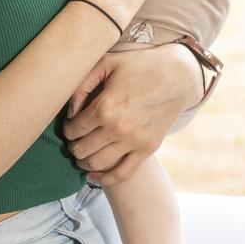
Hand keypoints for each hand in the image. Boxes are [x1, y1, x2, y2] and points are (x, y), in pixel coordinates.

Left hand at [61, 44, 203, 184]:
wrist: (177, 76)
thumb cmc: (139, 66)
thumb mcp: (107, 63)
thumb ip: (82, 85)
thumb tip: (70, 112)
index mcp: (105, 107)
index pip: (73, 129)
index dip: (67, 129)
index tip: (70, 125)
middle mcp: (118, 128)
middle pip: (81, 149)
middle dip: (72, 147)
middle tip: (74, 141)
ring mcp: (134, 141)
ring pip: (97, 164)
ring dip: (83, 162)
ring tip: (82, 155)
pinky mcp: (147, 148)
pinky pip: (122, 173)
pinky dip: (105, 179)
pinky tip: (94, 175)